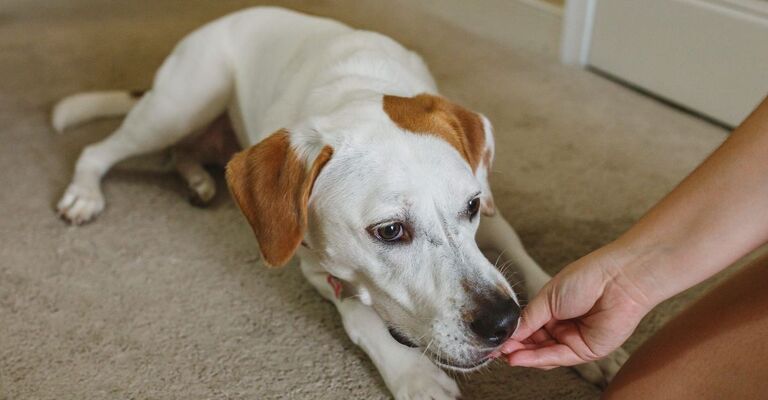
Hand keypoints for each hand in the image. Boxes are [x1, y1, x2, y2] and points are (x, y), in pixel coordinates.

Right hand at [500, 245, 652, 367]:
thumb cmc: (585, 279)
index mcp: (553, 310)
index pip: (528, 328)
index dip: (512, 336)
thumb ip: (528, 318)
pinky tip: (520, 358)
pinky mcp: (586, 350)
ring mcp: (574, 339)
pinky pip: (558, 358)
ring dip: (524, 356)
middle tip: (496, 351)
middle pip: (535, 344)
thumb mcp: (547, 297)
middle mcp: (563, 327)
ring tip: (504, 356)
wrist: (617, 280)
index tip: (495, 340)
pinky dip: (537, 359)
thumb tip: (508, 335)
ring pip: (544, 354)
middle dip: (515, 348)